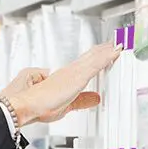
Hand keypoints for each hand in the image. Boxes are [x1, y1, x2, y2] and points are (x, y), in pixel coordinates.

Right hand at [4, 44, 122, 126]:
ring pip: (95, 57)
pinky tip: (116, 51)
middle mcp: (70, 71)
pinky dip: (107, 56)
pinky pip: (96, 63)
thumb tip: (95, 98)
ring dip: (108, 50)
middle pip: (91, 57)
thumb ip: (82, 101)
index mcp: (66, 77)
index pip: (84, 64)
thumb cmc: (39, 106)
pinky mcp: (77, 76)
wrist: (27, 104)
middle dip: (103, 50)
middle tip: (115, 42)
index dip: (96, 57)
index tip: (105, 52)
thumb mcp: (68, 106)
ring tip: (120, 43)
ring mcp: (74, 72)